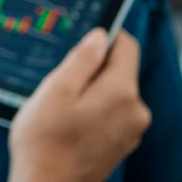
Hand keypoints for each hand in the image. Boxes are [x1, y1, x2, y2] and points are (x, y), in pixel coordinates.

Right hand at [8, 28, 151, 181]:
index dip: (105, 36)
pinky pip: (111, 114)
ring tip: (62, 111)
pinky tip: (69, 126)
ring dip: (90, 92)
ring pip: (113, 93)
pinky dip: (92, 112)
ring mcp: (131, 131)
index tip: (80, 43)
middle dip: (91, 70)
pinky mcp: (122, 145)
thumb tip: (100, 37)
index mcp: (122, 92)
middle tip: (60, 86)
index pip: (127, 46)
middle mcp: (136, 111)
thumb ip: (82, 59)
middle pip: (119, 70)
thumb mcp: (56, 89)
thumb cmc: (45, 143)